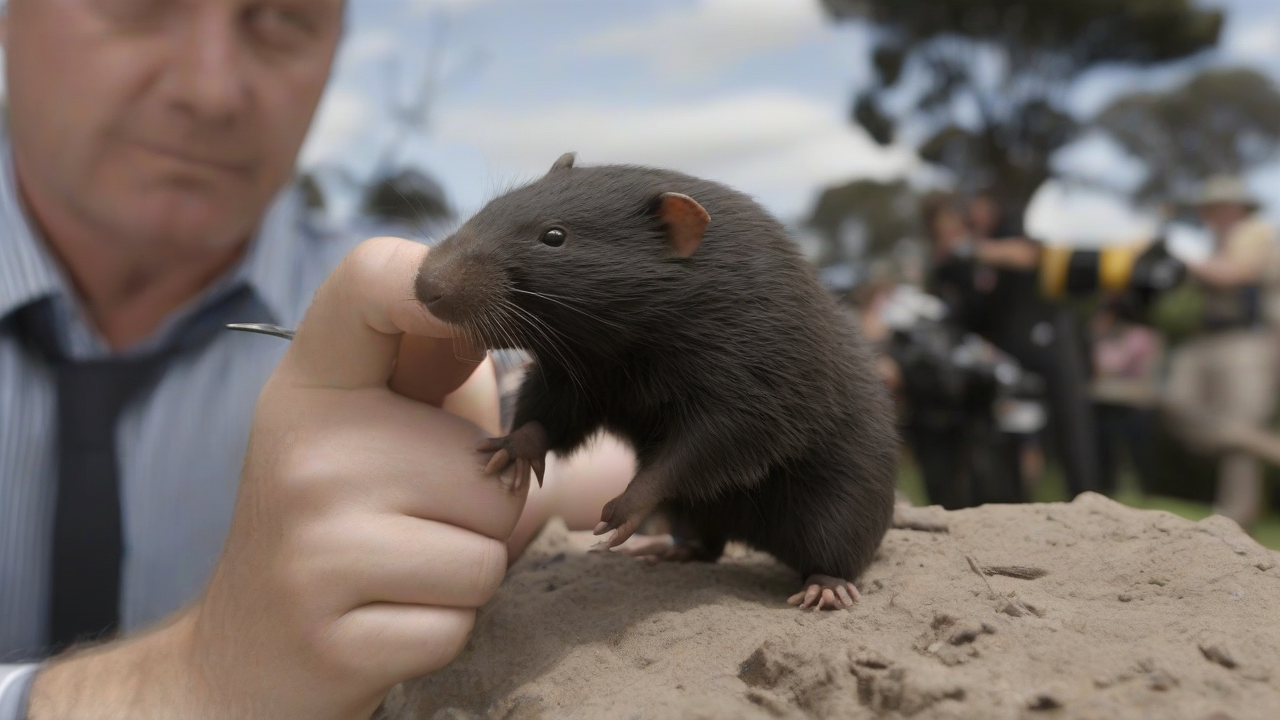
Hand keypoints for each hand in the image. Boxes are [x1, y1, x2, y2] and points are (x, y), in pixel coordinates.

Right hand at [28, 237, 521, 719]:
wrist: (247, 649)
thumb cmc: (339, 515)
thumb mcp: (374, 423)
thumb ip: (442, 371)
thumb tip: (518, 314)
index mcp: (314, 382)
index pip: (369, 281)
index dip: (434, 274)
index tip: (465, 300)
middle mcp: (308, 448)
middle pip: (491, 471)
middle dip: (482, 511)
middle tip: (413, 522)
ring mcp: (313, 543)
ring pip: (490, 552)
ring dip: (467, 572)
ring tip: (402, 569)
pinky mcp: (333, 635)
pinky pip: (461, 621)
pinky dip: (442, 628)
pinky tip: (385, 615)